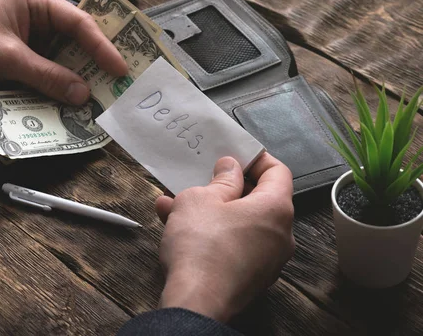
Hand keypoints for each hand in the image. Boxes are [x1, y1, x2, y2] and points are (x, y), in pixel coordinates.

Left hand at [0, 0, 126, 104]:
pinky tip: (76, 98)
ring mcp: (35, 38)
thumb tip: (82, 94)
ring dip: (82, 75)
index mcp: (37, 3)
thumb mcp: (7, 59)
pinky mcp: (28, 57)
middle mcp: (40, 17)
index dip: (102, 47)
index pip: (79, 23)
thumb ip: (46, 75)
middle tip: (120, 82)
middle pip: (79, 38)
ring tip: (104, 94)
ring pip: (68, 56)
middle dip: (97, 60)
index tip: (119, 69)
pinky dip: (64, 83)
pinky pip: (53, 68)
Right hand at [156, 153, 294, 322]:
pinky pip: (234, 244)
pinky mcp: (251, 277)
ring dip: (211, 210)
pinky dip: (213, 233)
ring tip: (175, 203)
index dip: (256, 158)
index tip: (236, 154)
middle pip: (258, 199)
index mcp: (276, 209)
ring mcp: (267, 259)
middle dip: (225, 187)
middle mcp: (280, 235)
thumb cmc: (201, 249)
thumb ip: (221, 179)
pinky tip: (179, 227)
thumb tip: (231, 168)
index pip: (278, 171)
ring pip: (240, 223)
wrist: (195, 301)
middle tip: (203, 178)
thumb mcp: (201, 199)